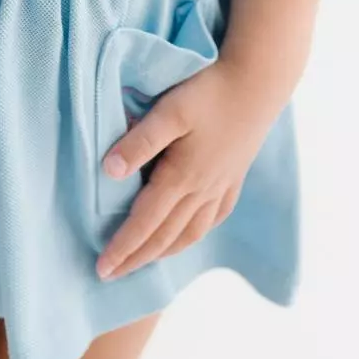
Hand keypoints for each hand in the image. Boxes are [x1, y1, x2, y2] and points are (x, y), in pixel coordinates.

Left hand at [96, 58, 286, 280]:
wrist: (257, 83)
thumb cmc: (208, 91)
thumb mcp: (169, 111)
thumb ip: (139, 141)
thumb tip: (109, 172)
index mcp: (181, 177)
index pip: (145, 223)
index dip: (122, 247)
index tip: (101, 269)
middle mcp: (202, 190)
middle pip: (164, 236)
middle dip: (136, 258)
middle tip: (111, 275)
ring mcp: (220, 186)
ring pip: (189, 233)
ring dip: (163, 252)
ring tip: (143, 262)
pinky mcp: (233, 178)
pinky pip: (211, 219)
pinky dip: (193, 235)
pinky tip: (186, 235)